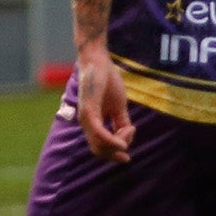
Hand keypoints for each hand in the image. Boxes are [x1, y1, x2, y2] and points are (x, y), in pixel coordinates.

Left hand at [74, 47, 133, 163]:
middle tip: (127, 154)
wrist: (99, 61)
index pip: (100, 146)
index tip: (129, 142)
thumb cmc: (108, 80)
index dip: (115, 151)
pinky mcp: (89, 110)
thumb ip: (121, 122)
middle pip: (98, 150)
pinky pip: (99, 133)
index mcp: (92, 122)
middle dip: (114, 155)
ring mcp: (86, 117)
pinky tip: (123, 142)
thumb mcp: (119, 105)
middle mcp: (86, 123)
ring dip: (118, 144)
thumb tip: (127, 136)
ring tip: (129, 131)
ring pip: (99, 144)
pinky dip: (111, 141)